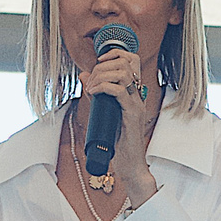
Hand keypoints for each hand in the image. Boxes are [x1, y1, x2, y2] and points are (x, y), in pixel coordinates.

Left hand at [82, 47, 160, 206]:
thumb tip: (84, 76)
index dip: (115, 54)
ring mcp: (135, 104)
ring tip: (91, 87)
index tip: (98, 63)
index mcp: (132, 94)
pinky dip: (103, 87)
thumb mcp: (104, 113)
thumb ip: (96, 95)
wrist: (130, 165)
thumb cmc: (118, 144)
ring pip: (123, 73)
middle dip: (104, 65)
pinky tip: (94, 93)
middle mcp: (137, 96)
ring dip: (102, 74)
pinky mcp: (130, 114)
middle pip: (126, 63)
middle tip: (91, 79)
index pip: (132, 61)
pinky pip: (118, 91)